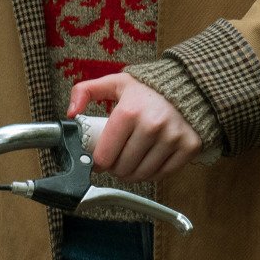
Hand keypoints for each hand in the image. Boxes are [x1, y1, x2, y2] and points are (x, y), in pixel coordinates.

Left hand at [67, 73, 201, 182]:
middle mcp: (152, 125)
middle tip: (119, 157)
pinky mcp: (189, 146)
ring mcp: (172, 137)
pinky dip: (154, 172)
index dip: (99, 161)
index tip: (102, 157)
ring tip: (132, 160)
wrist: (189, 85)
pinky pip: (163, 174)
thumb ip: (86, 91)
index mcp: (129, 111)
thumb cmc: (149, 89)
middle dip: (116, 167)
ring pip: (141, 175)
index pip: (104, 157)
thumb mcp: (116, 83)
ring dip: (133, 173)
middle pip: (122, 168)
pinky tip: (150, 160)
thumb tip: (70, 113)